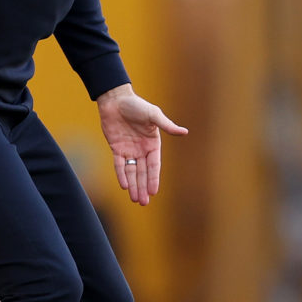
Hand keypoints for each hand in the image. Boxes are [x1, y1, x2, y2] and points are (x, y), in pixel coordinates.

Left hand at [96, 84, 187, 206]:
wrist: (116, 99)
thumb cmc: (136, 105)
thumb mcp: (153, 115)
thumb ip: (167, 125)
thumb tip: (184, 132)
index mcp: (153, 143)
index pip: (154, 165)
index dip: (154, 178)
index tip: (154, 192)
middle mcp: (142, 149)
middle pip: (143, 172)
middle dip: (143, 187)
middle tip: (143, 202)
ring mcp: (129, 150)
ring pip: (132, 172)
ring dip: (133, 185)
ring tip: (135, 200)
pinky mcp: (116, 148)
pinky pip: (119, 165)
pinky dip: (121, 175)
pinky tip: (124, 186)